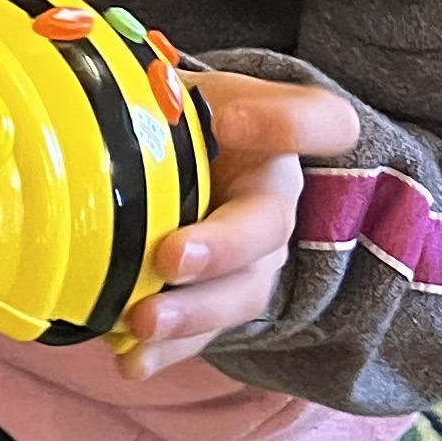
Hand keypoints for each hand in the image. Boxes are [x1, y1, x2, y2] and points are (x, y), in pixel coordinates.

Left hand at [118, 69, 362, 378]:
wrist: (165, 172)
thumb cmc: (172, 126)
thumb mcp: (173, 90)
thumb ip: (163, 86)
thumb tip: (121, 76)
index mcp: (272, 141)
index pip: (320, 121)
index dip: (286, 123)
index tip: (229, 122)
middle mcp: (272, 204)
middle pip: (266, 230)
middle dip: (221, 249)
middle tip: (171, 257)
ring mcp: (252, 261)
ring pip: (240, 293)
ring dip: (192, 314)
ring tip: (141, 325)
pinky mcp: (217, 301)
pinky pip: (200, 334)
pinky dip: (165, 353)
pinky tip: (131, 365)